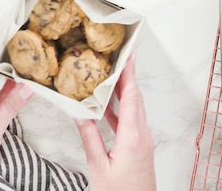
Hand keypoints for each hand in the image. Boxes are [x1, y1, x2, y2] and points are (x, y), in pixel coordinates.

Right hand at [74, 53, 155, 190]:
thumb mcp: (97, 166)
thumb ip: (89, 137)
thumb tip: (79, 113)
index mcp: (133, 137)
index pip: (132, 97)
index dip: (129, 74)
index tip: (127, 55)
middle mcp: (142, 135)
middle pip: (136, 98)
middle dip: (127, 76)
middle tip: (119, 58)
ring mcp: (143, 141)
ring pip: (135, 109)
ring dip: (124, 91)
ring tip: (112, 75)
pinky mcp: (140, 147)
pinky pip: (132, 121)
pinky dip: (121, 109)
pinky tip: (109, 106)